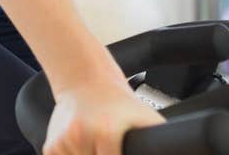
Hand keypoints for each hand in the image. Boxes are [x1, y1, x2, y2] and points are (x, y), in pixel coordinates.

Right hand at [44, 78, 163, 154]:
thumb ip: (164, 143)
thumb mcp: (147, 119)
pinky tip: (82, 149)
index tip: (118, 151)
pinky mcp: (50, 146)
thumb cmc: (119, 104)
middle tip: (107, 148)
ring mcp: (63, 142)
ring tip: (96, 148)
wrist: (86, 81)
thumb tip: (178, 151)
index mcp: (106, 133)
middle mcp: (81, 137)